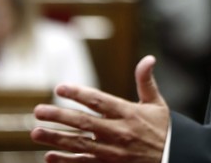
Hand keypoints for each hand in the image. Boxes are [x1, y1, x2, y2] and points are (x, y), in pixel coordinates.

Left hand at [31, 55, 168, 162]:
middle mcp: (119, 132)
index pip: (99, 101)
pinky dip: (66, 161)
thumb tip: (149, 58)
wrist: (175, 159)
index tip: (59, 88)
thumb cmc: (164, 129)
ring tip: (36, 132)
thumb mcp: (157, 103)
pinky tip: (49, 157)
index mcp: (128, 113)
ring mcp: (113, 152)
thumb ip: (146, 80)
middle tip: (38, 111)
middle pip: (84, 123)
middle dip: (59, 116)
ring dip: (56, 139)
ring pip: (80, 144)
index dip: (78, 94)